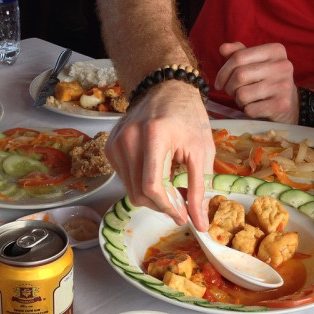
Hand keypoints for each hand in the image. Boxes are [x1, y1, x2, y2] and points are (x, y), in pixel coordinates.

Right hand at [104, 81, 214, 229]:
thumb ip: (200, 188)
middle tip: (179, 203)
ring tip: (169, 182)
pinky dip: (141, 182)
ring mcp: (116, 143)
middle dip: (161, 205)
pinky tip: (155, 169)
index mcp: (154, 136)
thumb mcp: (202, 151)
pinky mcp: (110, 147)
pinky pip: (125, 178)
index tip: (182, 216)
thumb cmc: (188, 117)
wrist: (166, 89)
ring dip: (152, 195)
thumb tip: (200, 224)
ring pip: (130, 190)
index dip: (168, 207)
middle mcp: (129, 139)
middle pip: (139, 193)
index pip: (152, 186)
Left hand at [215, 42, 298, 123]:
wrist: (289, 103)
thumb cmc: (266, 80)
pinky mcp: (281, 104)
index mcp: (275, 50)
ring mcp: (283, 85)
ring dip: (239, 100)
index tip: (220, 83)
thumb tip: (223, 48)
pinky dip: (247, 110)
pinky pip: (250, 109)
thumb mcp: (255, 63)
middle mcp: (282, 65)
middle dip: (229, 87)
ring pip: (242, 94)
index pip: (239, 57)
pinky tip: (256, 107)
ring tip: (247, 99)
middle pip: (239, 75)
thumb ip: (239, 54)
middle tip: (233, 92)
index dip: (223, 72)